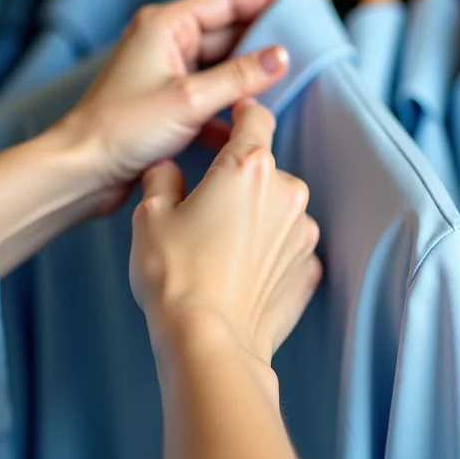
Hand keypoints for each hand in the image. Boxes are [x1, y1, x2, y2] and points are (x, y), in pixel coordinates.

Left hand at [54, 0, 290, 205]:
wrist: (81, 171)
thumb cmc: (122, 128)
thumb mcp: (190, 99)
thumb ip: (239, 76)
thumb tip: (281, 56)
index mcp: (166, 25)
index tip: (299, 3)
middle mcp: (165, 42)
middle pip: (227, 31)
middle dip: (262, 41)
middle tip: (304, 48)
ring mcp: (166, 74)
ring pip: (220, 67)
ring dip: (248, 77)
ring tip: (286, 85)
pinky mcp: (167, 105)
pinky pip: (209, 97)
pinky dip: (230, 107)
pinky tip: (250, 125)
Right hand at [130, 100, 321, 368]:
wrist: (210, 343)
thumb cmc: (176, 276)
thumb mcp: (149, 216)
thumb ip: (161, 179)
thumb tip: (168, 170)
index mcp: (248, 167)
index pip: (255, 117)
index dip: (241, 114)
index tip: (232, 118)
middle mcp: (287, 193)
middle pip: (265, 170)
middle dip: (240, 183)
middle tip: (205, 211)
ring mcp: (303, 234)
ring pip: (277, 211)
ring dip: (256, 220)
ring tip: (219, 252)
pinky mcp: (310, 271)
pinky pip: (286, 250)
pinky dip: (268, 255)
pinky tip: (239, 275)